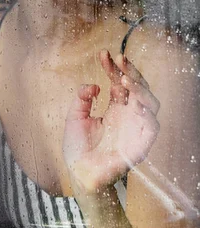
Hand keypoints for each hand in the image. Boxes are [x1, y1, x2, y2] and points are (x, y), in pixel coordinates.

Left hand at [63, 51, 159, 193]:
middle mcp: (128, 114)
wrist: (80, 174)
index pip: (119, 81)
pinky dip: (148, 113)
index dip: (113, 67)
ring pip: (150, 102)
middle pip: (137, 87)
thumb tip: (94, 85)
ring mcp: (136, 128)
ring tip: (125, 79)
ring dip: (140, 89)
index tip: (103, 54)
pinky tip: (137, 102)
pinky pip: (152, 126)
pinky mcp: (141, 144)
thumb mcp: (75, 116)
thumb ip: (81, 97)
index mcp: (115, 107)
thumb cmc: (78, 147)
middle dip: (130, 71)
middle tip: (119, 59)